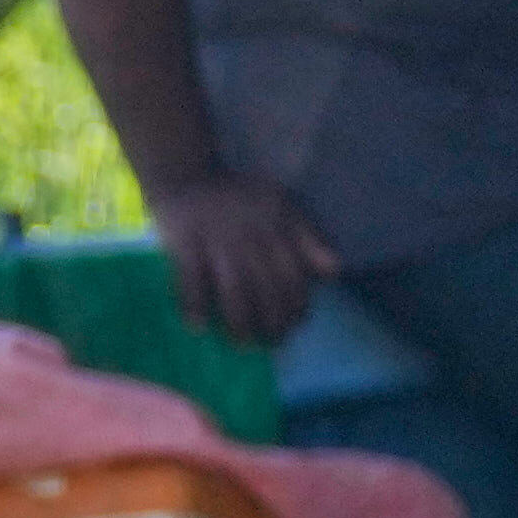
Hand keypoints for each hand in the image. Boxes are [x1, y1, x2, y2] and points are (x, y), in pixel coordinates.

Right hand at [151, 174, 331, 346]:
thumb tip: (334, 273)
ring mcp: (216, 239)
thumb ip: (308, 239)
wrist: (185, 173)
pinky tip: (198, 327)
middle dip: (273, 321)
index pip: (295, 274)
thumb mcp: (282, 207)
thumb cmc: (238, 197)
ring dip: (239, 322)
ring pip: (233, 290)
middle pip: (267, 288)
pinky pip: (190, 280)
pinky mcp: (183, 242)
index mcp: (277, 226)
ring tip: (243, 344)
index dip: (298, 304)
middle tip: (272, 343)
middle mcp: (250, 235)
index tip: (296, 325)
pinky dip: (194, 306)